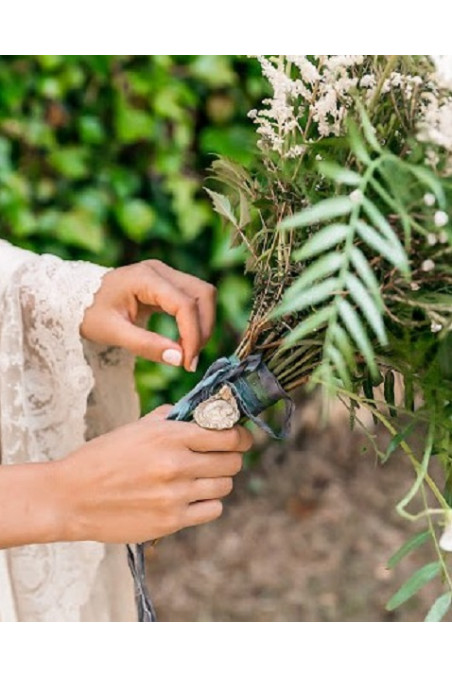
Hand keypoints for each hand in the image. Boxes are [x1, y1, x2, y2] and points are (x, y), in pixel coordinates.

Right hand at [53, 405, 252, 543]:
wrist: (70, 497)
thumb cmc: (101, 458)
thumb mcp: (135, 428)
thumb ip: (170, 419)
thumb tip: (197, 414)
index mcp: (169, 436)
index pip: (227, 435)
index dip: (240, 436)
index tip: (240, 438)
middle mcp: (177, 465)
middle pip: (231, 462)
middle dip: (231, 457)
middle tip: (221, 457)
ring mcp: (175, 496)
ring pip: (224, 486)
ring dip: (218, 480)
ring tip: (202, 478)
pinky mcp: (171, 522)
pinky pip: (212, 511)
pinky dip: (208, 503)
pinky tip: (193, 497)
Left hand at [81, 260, 216, 371]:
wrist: (74, 298)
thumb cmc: (89, 313)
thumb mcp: (112, 332)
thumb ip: (146, 345)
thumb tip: (179, 359)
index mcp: (146, 278)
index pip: (185, 304)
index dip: (193, 334)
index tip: (187, 362)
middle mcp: (160, 271)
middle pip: (203, 294)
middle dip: (204, 328)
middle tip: (190, 359)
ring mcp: (166, 274)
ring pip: (203, 295)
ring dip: (203, 324)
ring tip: (187, 352)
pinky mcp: (167, 283)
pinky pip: (193, 299)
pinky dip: (195, 321)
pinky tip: (183, 342)